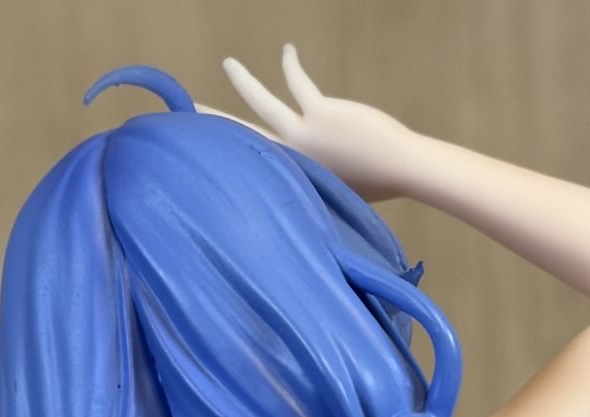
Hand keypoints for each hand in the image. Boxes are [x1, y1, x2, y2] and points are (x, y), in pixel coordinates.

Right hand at [219, 44, 419, 200]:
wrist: (400, 169)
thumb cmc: (377, 182)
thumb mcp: (337, 191)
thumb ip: (318, 180)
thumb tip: (311, 177)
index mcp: (292, 177)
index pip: (255, 163)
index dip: (232, 153)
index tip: (211, 152)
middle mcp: (290, 158)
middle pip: (242, 135)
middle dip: (212, 121)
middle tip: (189, 110)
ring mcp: (302, 134)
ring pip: (260, 102)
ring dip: (243, 81)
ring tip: (228, 64)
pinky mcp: (319, 111)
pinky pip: (295, 81)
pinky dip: (290, 63)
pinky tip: (288, 51)